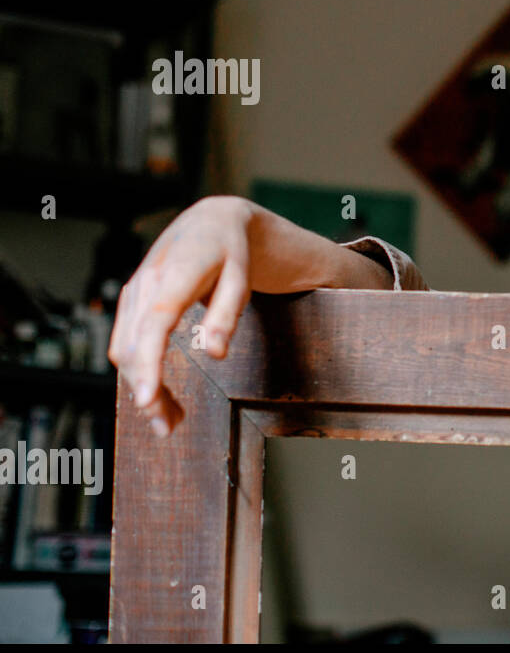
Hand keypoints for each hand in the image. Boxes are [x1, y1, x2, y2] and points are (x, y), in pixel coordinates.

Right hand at [108, 196, 253, 437]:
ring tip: (169, 421)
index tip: (148, 400)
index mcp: (174, 276)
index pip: (155, 324)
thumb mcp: (241, 280)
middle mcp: (145, 284)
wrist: (210, 223)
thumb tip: (215, 354)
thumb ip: (227, 316)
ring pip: (125, 350)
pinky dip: (139, 373)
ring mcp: (134, 293)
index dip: (149, 364)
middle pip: (135, 346)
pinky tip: (159, 396)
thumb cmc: (231, 253)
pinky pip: (127, 344)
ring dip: (141, 387)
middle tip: (169, 428)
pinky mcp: (132, 303)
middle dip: (146, 391)